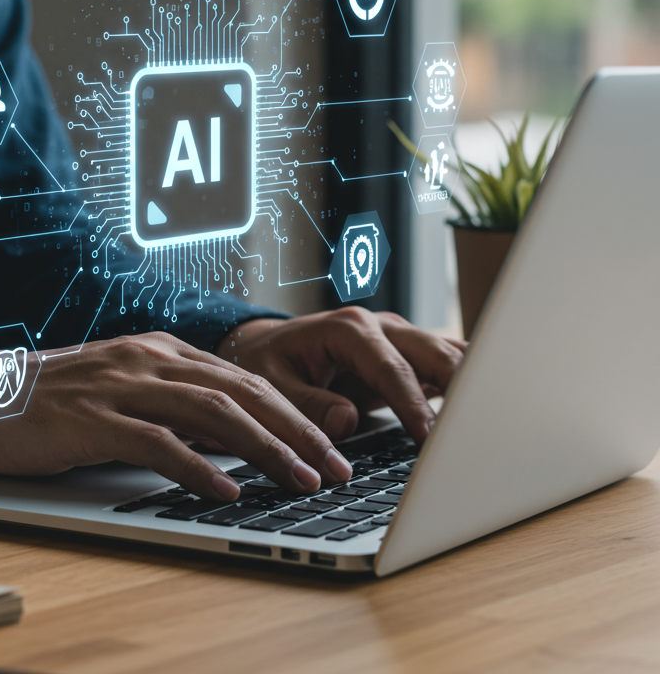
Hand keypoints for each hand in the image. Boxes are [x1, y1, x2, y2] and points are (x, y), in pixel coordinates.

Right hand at [0, 332, 354, 501]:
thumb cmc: (59, 400)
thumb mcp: (127, 391)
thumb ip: (176, 406)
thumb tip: (234, 441)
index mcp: (161, 351)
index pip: (244, 379)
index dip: (294, 412)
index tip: (331, 445)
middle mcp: (149, 359)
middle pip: (240, 390)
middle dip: (297, 429)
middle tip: (338, 466)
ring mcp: (121, 385)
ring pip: (210, 411)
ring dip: (264, 447)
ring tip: (302, 478)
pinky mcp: (92, 418)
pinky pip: (155, 441)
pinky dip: (196, 466)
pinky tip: (226, 490)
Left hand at [218, 307, 464, 443]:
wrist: (269, 346)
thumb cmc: (268, 363)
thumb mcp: (271, 384)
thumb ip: (305, 403)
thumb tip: (345, 420)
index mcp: (347, 328)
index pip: (390, 368)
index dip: (411, 403)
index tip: (430, 438)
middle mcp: (380, 327)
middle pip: (433, 354)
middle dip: (460, 388)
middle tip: (479, 428)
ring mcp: (399, 338)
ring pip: (448, 356)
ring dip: (471, 384)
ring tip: (495, 420)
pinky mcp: (409, 356)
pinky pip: (446, 366)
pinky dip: (467, 385)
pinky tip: (488, 410)